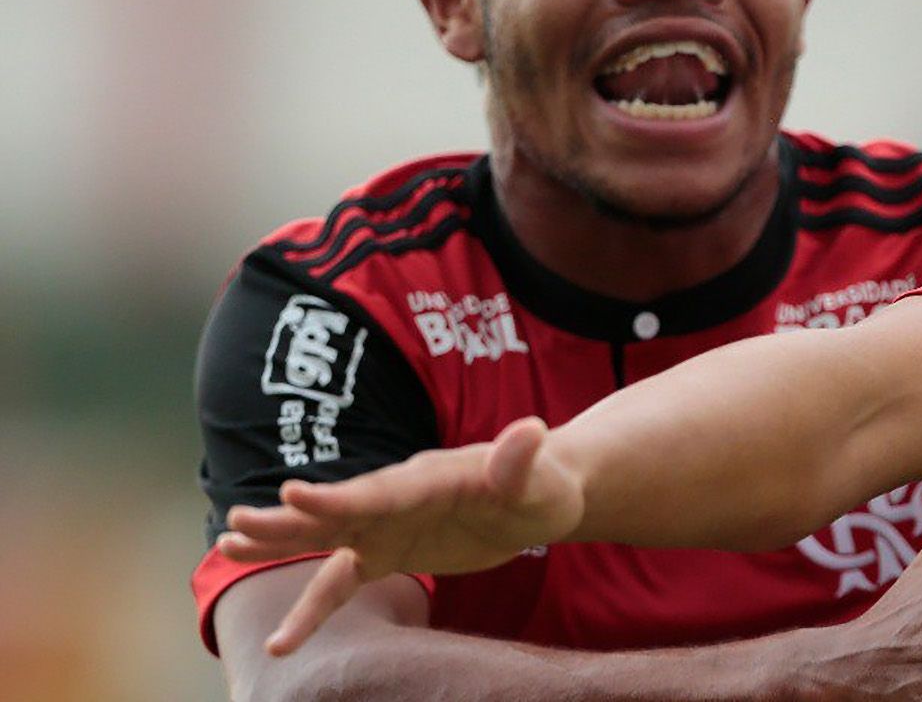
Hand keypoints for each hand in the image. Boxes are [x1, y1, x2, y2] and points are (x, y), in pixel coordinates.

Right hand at [217, 416, 583, 655]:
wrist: (539, 494)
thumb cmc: (542, 482)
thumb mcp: (538, 475)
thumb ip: (520, 459)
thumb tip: (531, 428)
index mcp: (426, 479)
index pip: (378, 490)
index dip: (338, 495)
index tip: (291, 493)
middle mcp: (395, 498)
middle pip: (336, 510)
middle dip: (288, 520)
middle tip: (235, 525)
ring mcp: (387, 525)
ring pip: (324, 537)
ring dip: (279, 542)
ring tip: (226, 546)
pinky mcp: (388, 553)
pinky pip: (340, 585)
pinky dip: (310, 612)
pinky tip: (278, 644)